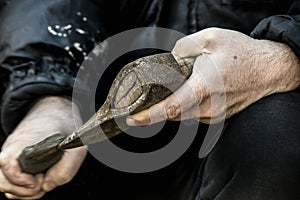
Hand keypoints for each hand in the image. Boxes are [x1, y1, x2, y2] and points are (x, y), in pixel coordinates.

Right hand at [0, 96, 85, 198]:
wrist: (55, 110)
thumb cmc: (65, 125)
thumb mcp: (77, 144)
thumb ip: (67, 167)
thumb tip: (47, 186)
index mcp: (25, 141)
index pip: (7, 163)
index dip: (20, 178)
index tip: (39, 179)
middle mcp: (12, 149)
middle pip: (1, 181)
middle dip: (23, 190)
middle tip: (43, 181)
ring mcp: (10, 155)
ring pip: (4, 184)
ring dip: (23, 191)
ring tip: (42, 181)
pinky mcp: (13, 160)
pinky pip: (10, 180)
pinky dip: (22, 187)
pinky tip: (38, 180)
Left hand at [126, 27, 299, 124]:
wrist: (269, 70)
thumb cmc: (242, 54)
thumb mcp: (211, 38)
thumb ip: (184, 46)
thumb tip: (171, 58)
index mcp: (204, 87)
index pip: (171, 108)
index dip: (149, 116)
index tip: (131, 120)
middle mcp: (209, 106)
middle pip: (173, 115)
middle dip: (153, 113)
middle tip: (136, 108)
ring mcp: (214, 114)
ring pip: (183, 116)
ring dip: (168, 109)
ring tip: (158, 99)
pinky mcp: (218, 116)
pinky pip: (194, 114)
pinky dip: (183, 108)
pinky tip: (181, 96)